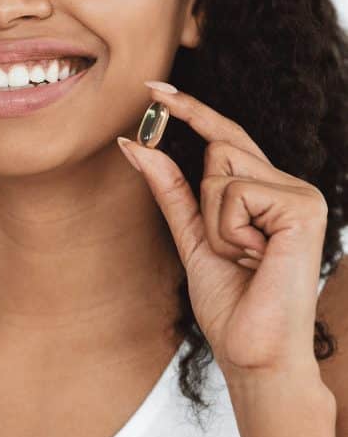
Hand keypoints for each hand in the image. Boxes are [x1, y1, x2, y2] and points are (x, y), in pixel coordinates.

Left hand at [117, 82, 327, 377]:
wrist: (254, 349)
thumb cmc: (229, 299)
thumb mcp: (190, 234)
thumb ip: (169, 188)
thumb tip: (135, 143)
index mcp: (266, 190)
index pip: (223, 138)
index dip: (189, 110)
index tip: (151, 88)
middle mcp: (288, 184)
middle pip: (217, 149)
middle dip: (204, 199)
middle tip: (232, 249)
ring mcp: (300, 193)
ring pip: (219, 170)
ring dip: (214, 221)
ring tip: (243, 257)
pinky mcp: (302, 206)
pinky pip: (232, 193)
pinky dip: (227, 229)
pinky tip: (254, 257)